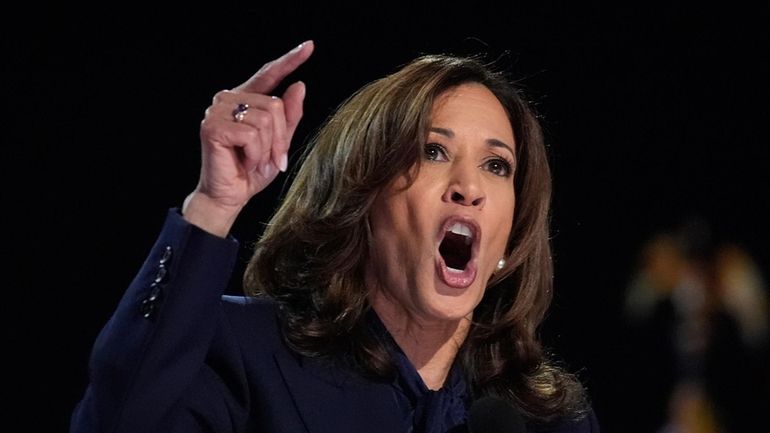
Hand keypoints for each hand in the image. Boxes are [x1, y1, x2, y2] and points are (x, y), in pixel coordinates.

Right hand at [183, 40, 313, 235]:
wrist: (228, 197)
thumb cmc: (251, 172)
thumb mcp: (279, 143)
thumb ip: (289, 116)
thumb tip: (299, 85)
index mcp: (244, 100)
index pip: (269, 74)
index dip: (289, 61)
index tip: (309, 46)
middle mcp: (228, 99)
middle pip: (275, 105)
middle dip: (281, 138)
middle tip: (273, 160)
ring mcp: (217, 111)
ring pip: (266, 119)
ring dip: (268, 148)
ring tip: (256, 162)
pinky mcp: (213, 127)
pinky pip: (252, 135)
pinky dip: (256, 154)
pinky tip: (245, 162)